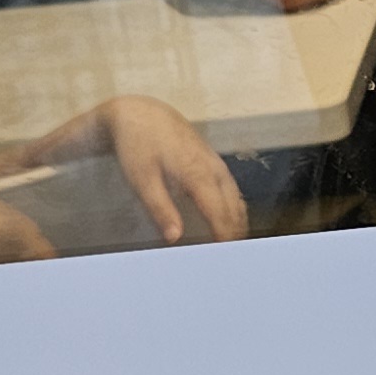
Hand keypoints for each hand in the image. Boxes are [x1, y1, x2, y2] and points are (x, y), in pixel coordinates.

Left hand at [99, 94, 247, 244]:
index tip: (226, 259)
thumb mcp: (141, 179)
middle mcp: (214, 169)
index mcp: (198, 174)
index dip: (225, 238)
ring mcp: (216, 163)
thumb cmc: (138, 146)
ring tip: (232, 248)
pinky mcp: (213, 161)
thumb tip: (175, 238)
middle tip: (229, 261)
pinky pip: (232, 190)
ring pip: (237, 200)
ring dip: (238, 224)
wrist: (140, 113)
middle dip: (235, 235)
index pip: (220, 214)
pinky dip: (234, 210)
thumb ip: (160, 209)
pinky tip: (229, 222)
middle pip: (234, 209)